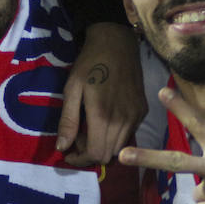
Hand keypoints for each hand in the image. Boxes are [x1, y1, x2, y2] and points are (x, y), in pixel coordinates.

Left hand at [57, 22, 146, 164]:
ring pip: (120, 148)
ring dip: (102, 145)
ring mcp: (136, 116)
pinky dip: (114, 136)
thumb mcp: (72, 89)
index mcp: (103, 116)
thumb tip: (62, 148)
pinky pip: (128, 134)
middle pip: (108, 155)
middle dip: (89, 153)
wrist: (116, 43)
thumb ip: (68, 121)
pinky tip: (104, 120)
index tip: (68, 154)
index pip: (95, 154)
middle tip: (77, 137)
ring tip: (89, 128)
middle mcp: (123, 120)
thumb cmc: (89, 64)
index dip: (80, 160)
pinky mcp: (143, 111)